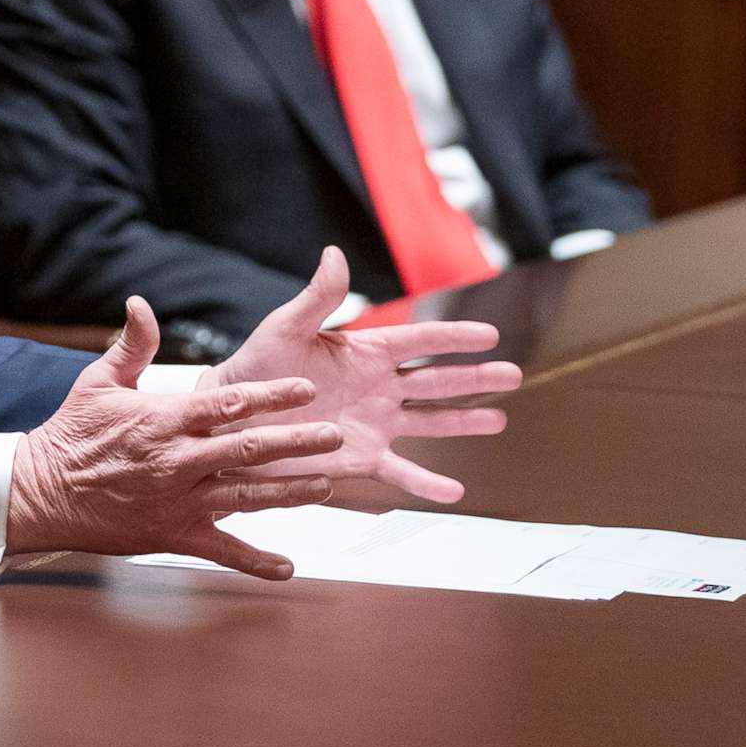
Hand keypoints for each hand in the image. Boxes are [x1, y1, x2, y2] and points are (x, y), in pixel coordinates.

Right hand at [6, 297, 344, 578]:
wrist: (41, 494)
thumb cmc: (70, 435)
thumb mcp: (99, 382)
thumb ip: (132, 345)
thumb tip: (141, 302)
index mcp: (163, 420)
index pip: (227, 404)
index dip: (269, 396)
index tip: (304, 389)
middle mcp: (177, 461)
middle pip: (248, 450)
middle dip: (296, 443)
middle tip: (334, 436)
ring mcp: (178, 502)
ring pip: (246, 497)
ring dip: (290, 493)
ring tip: (327, 485)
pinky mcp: (173, 535)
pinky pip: (221, 550)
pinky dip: (254, 561)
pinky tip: (286, 567)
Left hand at [201, 248, 522, 504]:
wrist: (232, 421)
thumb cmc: (255, 369)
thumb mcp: (285, 329)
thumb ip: (317, 297)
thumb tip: (334, 254)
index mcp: (365, 352)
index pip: (420, 342)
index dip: (454, 338)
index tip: (490, 335)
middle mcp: (377, 387)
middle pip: (437, 381)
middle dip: (475, 378)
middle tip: (513, 375)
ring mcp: (374, 424)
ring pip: (431, 423)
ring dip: (465, 421)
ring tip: (499, 420)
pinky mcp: (361, 458)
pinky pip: (401, 470)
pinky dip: (427, 483)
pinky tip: (454, 492)